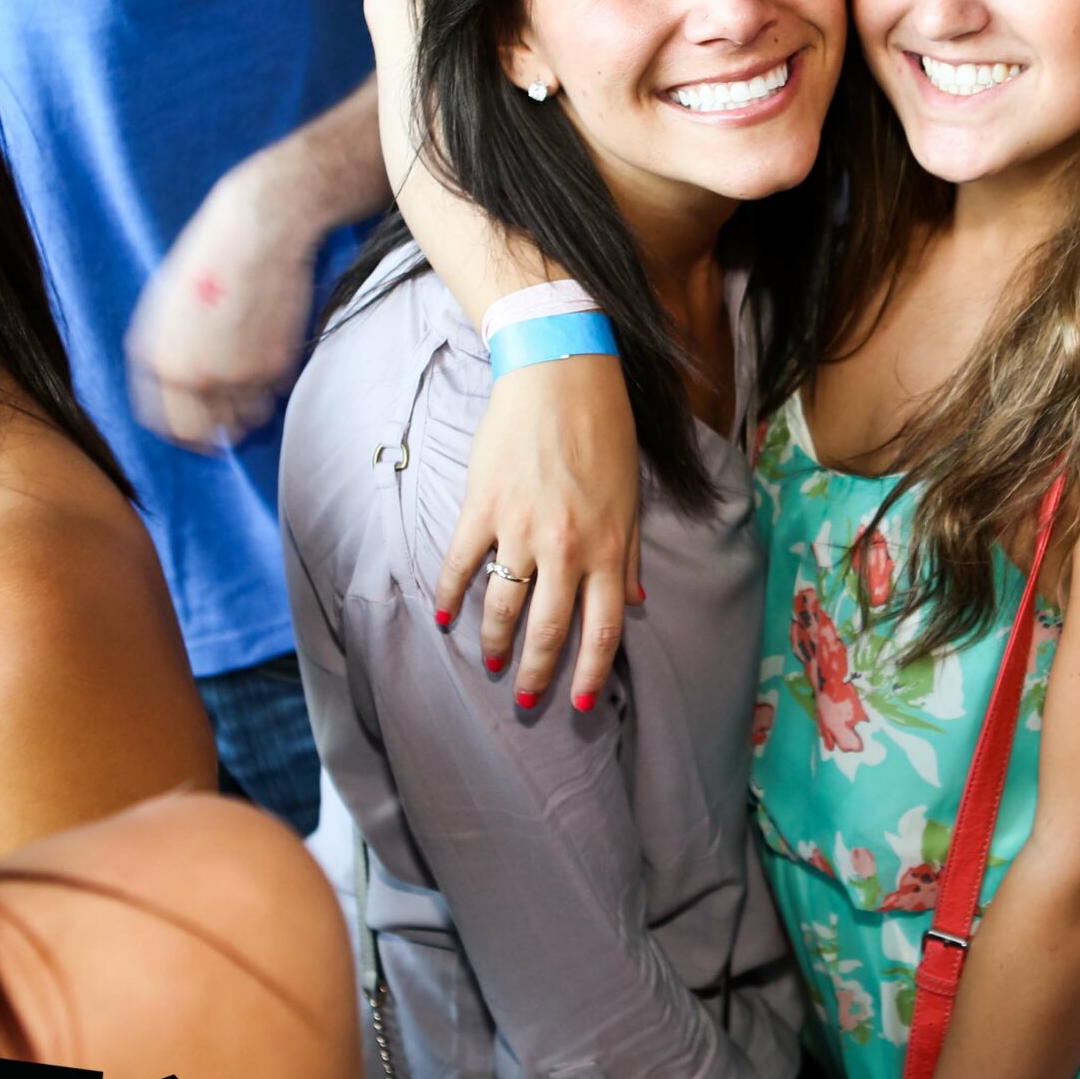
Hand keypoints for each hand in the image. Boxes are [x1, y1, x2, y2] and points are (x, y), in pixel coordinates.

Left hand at [127, 159, 321, 451]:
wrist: (258, 231)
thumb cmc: (207, 258)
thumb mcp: (163, 307)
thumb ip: (164, 354)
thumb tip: (176, 388)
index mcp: (160, 362)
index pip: (169, 425)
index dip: (184, 431)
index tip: (198, 428)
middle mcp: (195, 377)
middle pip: (206, 434)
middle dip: (217, 428)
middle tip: (228, 415)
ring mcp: (238, 376)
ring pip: (247, 419)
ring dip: (249, 406)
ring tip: (250, 372)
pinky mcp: (277, 366)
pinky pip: (275, 392)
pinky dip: (274, 380)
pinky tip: (270, 345)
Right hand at [436, 353, 641, 708]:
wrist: (560, 376)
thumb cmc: (604, 432)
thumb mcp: (630, 497)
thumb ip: (630, 555)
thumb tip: (636, 601)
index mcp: (608, 547)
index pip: (602, 629)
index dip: (590, 672)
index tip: (579, 702)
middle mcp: (566, 547)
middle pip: (550, 629)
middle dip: (536, 673)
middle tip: (524, 700)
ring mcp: (521, 529)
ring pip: (502, 606)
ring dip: (493, 642)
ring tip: (488, 663)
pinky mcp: (483, 507)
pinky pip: (462, 564)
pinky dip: (449, 595)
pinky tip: (444, 617)